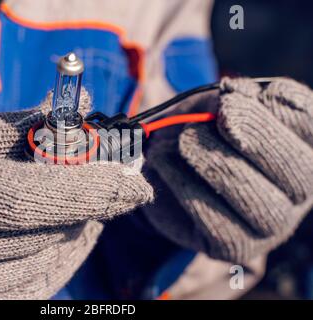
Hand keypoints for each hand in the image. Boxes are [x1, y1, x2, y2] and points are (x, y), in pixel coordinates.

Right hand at [0, 91, 152, 298]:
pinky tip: (65, 237)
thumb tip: (77, 110)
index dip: (87, 189)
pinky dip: (58, 262)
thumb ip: (11, 130)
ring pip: (41, 266)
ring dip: (74, 232)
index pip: (24, 199)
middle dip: (87, 206)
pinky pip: (31, 291)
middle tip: (111, 182)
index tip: (134, 182)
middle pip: (41, 235)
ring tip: (83, 205)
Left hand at [145, 78, 312, 262]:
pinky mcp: (237, 247)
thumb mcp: (209, 105)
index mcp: (302, 145)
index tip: (238, 96)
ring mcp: (272, 224)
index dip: (285, 108)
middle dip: (255, 138)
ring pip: (263, 205)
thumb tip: (233, 96)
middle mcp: (300, 190)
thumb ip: (228, 98)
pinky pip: (221, 227)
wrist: (165, 169)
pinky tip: (164, 164)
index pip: (311, 123)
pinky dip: (189, 190)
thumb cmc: (197, 130)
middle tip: (215, 117)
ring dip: (218, 166)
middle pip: (301, 172)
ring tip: (184, 140)